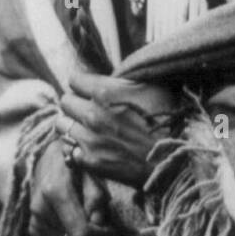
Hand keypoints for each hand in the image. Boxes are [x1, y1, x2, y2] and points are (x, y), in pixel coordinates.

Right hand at [29, 143, 114, 235]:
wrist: (54, 156)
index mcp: (56, 191)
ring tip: (90, 225)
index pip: (80, 233)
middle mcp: (40, 207)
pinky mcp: (32, 225)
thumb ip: (96, 199)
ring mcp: (34, 218)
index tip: (111, 230)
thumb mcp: (92, 174)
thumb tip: (97, 225)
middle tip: (103, 229)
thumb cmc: (78, 163)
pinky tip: (76, 235)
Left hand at [58, 71, 180, 186]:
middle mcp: (92, 113)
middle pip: (65, 101)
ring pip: (61, 124)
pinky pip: (67, 150)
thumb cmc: (168, 121)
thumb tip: (112, 74)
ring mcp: (89, 139)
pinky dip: (75, 148)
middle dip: (76, 104)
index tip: (90, 90)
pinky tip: (89, 147)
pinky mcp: (89, 161)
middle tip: (89, 110)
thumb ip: (125, 79)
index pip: (74, 80)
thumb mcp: (153, 87)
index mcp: (106, 91)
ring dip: (72, 125)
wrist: (173, 161)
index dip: (83, 84)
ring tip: (86, 129)